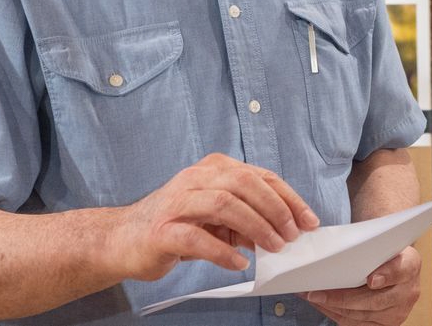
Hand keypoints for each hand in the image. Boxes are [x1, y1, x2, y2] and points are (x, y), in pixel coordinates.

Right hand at [109, 153, 318, 281]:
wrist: (123, 238)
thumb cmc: (175, 224)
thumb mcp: (216, 217)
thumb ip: (245, 218)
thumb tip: (283, 230)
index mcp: (213, 168)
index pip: (259, 176)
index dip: (288, 197)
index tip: (308, 219)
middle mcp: (196, 178)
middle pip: (245, 183)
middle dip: (275, 209)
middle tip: (292, 234)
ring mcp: (177, 201)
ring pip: (224, 204)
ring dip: (255, 226)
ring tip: (272, 247)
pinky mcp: (163, 229)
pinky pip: (198, 237)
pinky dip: (223, 251)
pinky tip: (239, 263)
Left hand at [300, 246, 420, 324]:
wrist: (396, 264)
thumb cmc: (384, 250)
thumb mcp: (383, 239)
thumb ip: (369, 244)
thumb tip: (340, 249)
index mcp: (410, 264)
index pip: (401, 269)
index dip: (387, 275)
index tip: (371, 280)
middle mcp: (409, 292)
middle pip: (375, 300)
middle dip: (342, 298)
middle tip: (318, 292)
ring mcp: (398, 312)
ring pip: (363, 315)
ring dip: (335, 308)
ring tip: (314, 297)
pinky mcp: (387, 325)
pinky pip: (360, 324)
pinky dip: (338, 315)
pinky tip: (324, 305)